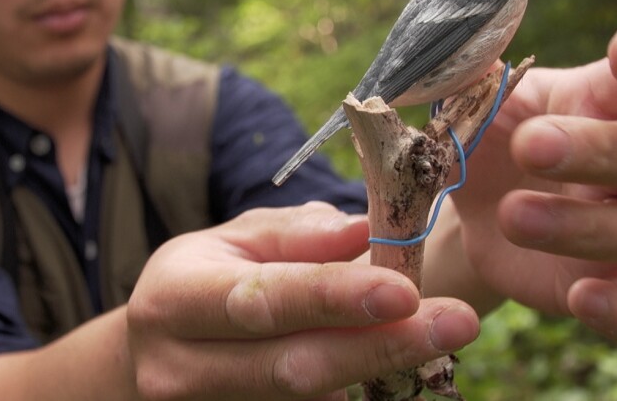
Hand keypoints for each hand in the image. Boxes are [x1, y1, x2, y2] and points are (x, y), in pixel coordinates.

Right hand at [127, 202, 478, 400]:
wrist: (160, 348)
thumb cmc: (204, 278)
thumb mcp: (237, 240)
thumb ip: (297, 236)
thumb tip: (364, 231)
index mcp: (176, 300)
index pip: (263, 300)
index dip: (335, 298)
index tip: (405, 290)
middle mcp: (180, 368)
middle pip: (293, 368)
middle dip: (381, 347)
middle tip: (456, 322)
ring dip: (379, 371)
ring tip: (437, 336)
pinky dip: (355, 393)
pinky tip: (390, 363)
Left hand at [435, 23, 616, 341]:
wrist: (462, 204)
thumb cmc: (477, 137)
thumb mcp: (466, 102)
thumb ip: (468, 73)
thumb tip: (461, 37)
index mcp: (592, 104)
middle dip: (590, 148)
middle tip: (530, 145)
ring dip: (579, 223)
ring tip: (513, 216)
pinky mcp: (605, 283)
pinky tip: (585, 300)